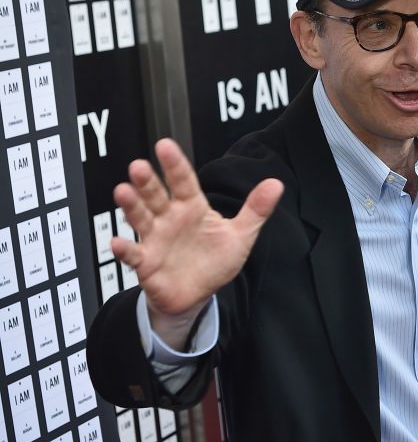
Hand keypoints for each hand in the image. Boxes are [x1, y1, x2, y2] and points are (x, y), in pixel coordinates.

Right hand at [112, 139, 283, 343]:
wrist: (197, 295)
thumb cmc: (214, 261)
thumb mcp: (239, 236)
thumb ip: (256, 210)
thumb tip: (276, 184)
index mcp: (192, 207)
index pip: (183, 182)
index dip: (174, 165)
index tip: (164, 146)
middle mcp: (169, 219)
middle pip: (156, 196)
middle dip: (146, 182)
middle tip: (138, 166)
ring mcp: (155, 239)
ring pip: (141, 218)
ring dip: (131, 206)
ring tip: (123, 191)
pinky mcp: (146, 263)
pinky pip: (133, 254)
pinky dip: (124, 249)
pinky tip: (118, 242)